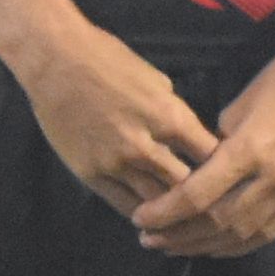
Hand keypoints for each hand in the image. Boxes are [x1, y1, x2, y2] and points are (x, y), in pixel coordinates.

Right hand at [12, 20, 225, 219]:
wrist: (55, 62)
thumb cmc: (108, 59)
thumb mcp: (156, 80)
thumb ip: (174, 113)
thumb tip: (187, 137)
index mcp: (170, 117)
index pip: (210, 156)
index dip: (219, 166)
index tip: (220, 172)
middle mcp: (147, 146)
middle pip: (187, 186)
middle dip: (198, 193)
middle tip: (202, 202)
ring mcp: (117, 164)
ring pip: (157, 202)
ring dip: (169, 208)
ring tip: (179, 216)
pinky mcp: (92, 175)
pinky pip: (124, 205)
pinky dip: (141, 213)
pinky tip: (150, 216)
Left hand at [125, 29, 274, 257]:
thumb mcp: (238, 106)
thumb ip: (215, 147)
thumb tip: (194, 175)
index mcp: (251, 148)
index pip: (199, 195)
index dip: (165, 212)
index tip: (141, 219)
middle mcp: (274, 177)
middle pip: (217, 222)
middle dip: (178, 235)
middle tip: (149, 240)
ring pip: (242, 234)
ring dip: (204, 246)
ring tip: (174, 247)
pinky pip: (268, 232)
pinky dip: (238, 245)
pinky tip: (214, 247)